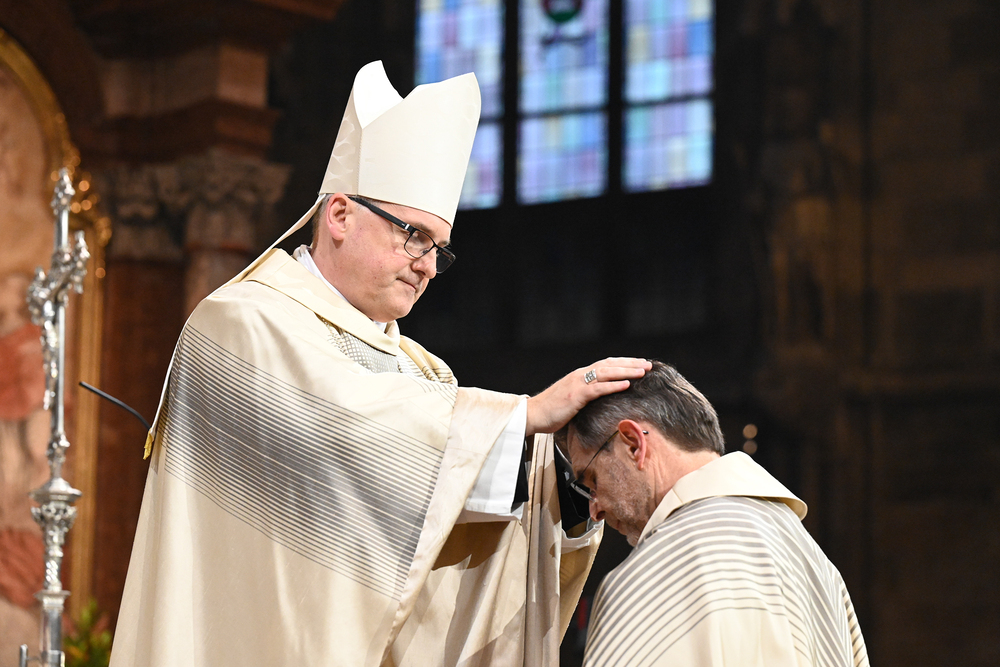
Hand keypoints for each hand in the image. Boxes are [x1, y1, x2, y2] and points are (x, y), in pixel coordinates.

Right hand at [525, 358, 651, 435]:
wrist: (533, 414)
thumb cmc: (551, 410)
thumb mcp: (571, 399)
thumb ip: (585, 395)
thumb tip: (600, 399)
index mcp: (580, 375)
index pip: (605, 364)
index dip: (623, 363)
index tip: (639, 364)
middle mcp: (580, 375)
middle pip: (609, 365)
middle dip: (630, 364)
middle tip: (648, 364)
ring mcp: (578, 384)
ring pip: (606, 373)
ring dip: (626, 371)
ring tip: (643, 371)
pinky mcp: (576, 395)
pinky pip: (598, 388)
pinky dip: (613, 385)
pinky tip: (627, 384)